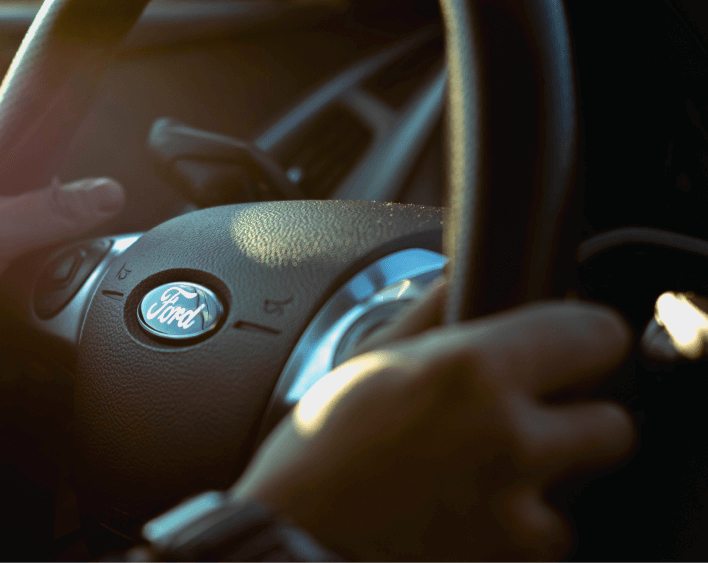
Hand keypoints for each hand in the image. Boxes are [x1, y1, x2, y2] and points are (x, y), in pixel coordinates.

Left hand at [0, 137, 124, 395]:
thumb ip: (52, 213)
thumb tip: (105, 193)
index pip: (18, 154)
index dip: (44, 185)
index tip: (60, 210)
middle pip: (16, 200)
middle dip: (29, 232)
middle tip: (24, 253)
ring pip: (4, 237)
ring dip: (15, 261)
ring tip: (5, 279)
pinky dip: (0, 282)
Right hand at [230, 284, 635, 560]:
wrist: (292, 536)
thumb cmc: (317, 452)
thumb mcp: (368, 361)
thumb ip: (429, 311)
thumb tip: (457, 275)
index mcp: (473, 370)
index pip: (598, 336)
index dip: (583, 341)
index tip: (570, 350)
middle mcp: (508, 439)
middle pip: (613, 426)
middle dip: (576, 421)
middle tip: (526, 421)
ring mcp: (513, 512)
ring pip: (578, 492)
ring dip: (541, 485)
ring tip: (479, 478)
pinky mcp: (506, 561)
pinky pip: (541, 540)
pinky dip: (515, 532)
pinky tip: (465, 515)